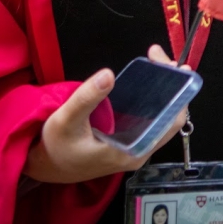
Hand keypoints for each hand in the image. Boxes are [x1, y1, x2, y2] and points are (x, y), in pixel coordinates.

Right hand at [23, 45, 184, 183]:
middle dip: (171, 84)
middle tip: (159, 58)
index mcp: (133, 151)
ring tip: (155, 63)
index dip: (178, 91)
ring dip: (162, 89)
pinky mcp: (128, 140)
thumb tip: (108, 75)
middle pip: (171, 115)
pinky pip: (149, 117)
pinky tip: (144, 80)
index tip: (170, 66)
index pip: (172, 120)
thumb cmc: (55, 147)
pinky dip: (151, 97)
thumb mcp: (65, 120)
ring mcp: (135, 147)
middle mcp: (140, 151)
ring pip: (161, 116)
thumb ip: (87, 98)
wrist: (44, 166)